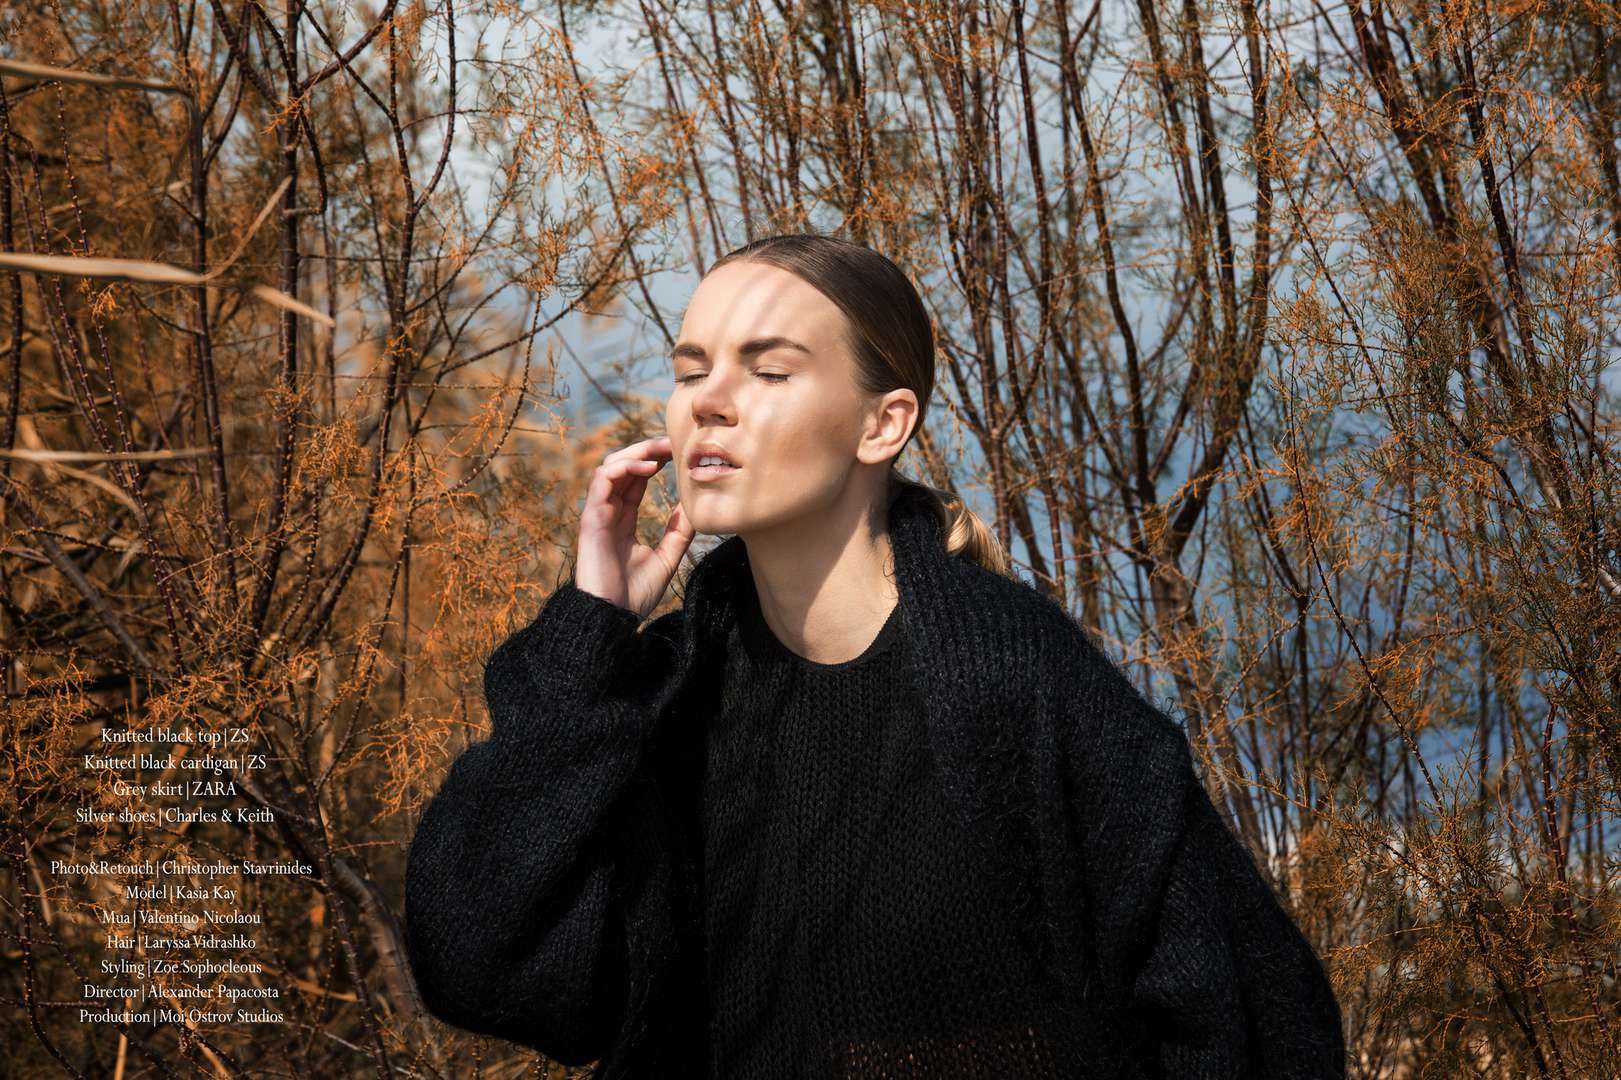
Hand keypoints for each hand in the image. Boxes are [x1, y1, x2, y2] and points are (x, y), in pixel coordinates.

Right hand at [572, 434, 693, 619]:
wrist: (613, 619)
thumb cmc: (634, 595)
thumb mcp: (666, 558)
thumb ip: (677, 533)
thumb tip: (693, 508)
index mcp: (623, 519)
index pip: (636, 478)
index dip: (655, 460)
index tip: (678, 451)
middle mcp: (608, 512)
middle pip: (623, 466)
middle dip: (647, 450)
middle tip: (673, 442)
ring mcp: (598, 514)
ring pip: (610, 467)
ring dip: (636, 453)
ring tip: (662, 451)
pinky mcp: (591, 519)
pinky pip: (602, 481)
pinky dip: (623, 468)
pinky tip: (648, 468)